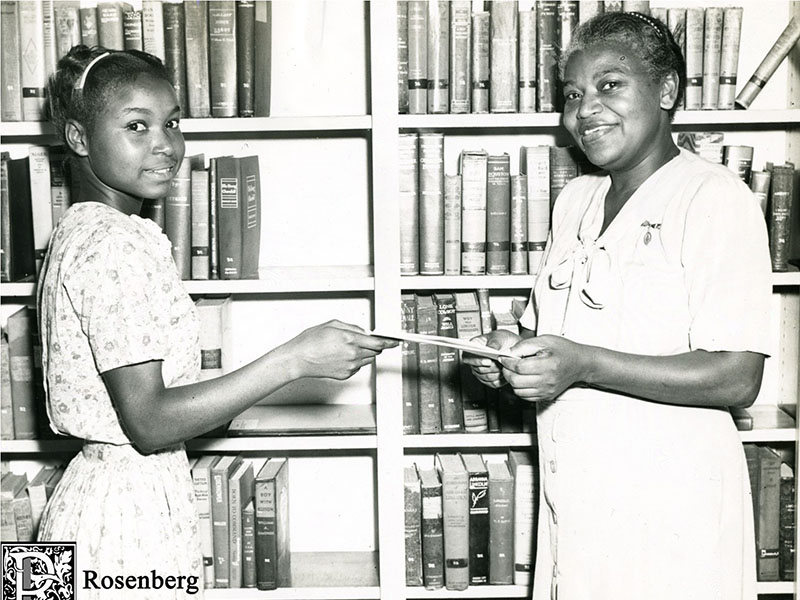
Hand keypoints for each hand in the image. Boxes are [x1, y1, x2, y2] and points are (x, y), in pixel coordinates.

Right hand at [282, 320, 397, 380]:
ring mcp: (350, 366)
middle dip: (373, 346)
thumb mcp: (332, 324)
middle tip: (363, 341)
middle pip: (375, 352)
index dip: (389, 342)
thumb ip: (352, 327)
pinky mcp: (346, 375)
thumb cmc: (310, 341)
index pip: (378, 343)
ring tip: (346, 348)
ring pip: (367, 359)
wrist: (298, 359)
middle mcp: (352, 354)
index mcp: (350, 339)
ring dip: (363, 353)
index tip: (395, 341)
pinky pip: (357, 367)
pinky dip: (354, 361)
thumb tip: (364, 332)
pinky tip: (340, 356)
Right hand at [462, 329, 520, 388]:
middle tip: (501, 363)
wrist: (513, 346)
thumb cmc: (504, 339)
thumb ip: (495, 343)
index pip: (467, 356)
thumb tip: (491, 349)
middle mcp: (474, 359)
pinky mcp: (488, 379)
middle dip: (491, 367)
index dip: (476, 360)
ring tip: (505, 365)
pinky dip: (501, 379)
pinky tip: (505, 371)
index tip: (488, 361)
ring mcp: (480, 370)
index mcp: (473, 346)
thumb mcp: (500, 337)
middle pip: (477, 369)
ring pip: (486, 377)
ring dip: (497, 373)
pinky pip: (493, 383)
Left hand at [499, 334, 589, 401]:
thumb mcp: (545, 340)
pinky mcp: (546, 396)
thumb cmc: (564, 350)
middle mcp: (547, 380)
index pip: (518, 367)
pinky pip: (526, 397)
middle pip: (516, 381)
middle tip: (507, 365)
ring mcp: (547, 390)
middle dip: (507, 372)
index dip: (507, 362)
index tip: (504, 357)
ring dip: (512, 381)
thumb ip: (525, 345)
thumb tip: (509, 352)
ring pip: (518, 391)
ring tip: (515, 372)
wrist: (580, 364)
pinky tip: (523, 379)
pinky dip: (520, 389)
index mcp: (547, 365)